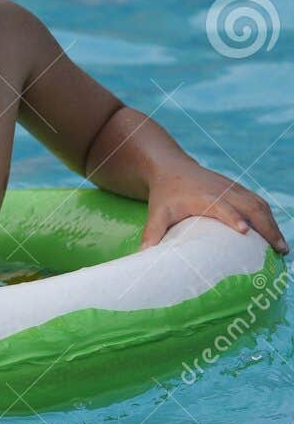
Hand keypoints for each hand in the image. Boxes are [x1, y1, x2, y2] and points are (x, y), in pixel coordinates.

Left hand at [143, 166, 287, 252]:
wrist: (171, 167)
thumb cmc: (164, 194)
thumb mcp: (156, 212)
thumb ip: (152, 233)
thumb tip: (143, 256)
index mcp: (203, 196)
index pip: (221, 206)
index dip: (233, 217)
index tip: (244, 231)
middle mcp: (223, 191)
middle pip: (250, 206)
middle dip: (266, 228)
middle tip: (279, 250)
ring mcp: (233, 189)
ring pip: (260, 205)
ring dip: (273, 225)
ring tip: (283, 248)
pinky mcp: (238, 190)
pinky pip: (259, 203)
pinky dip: (269, 218)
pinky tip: (275, 235)